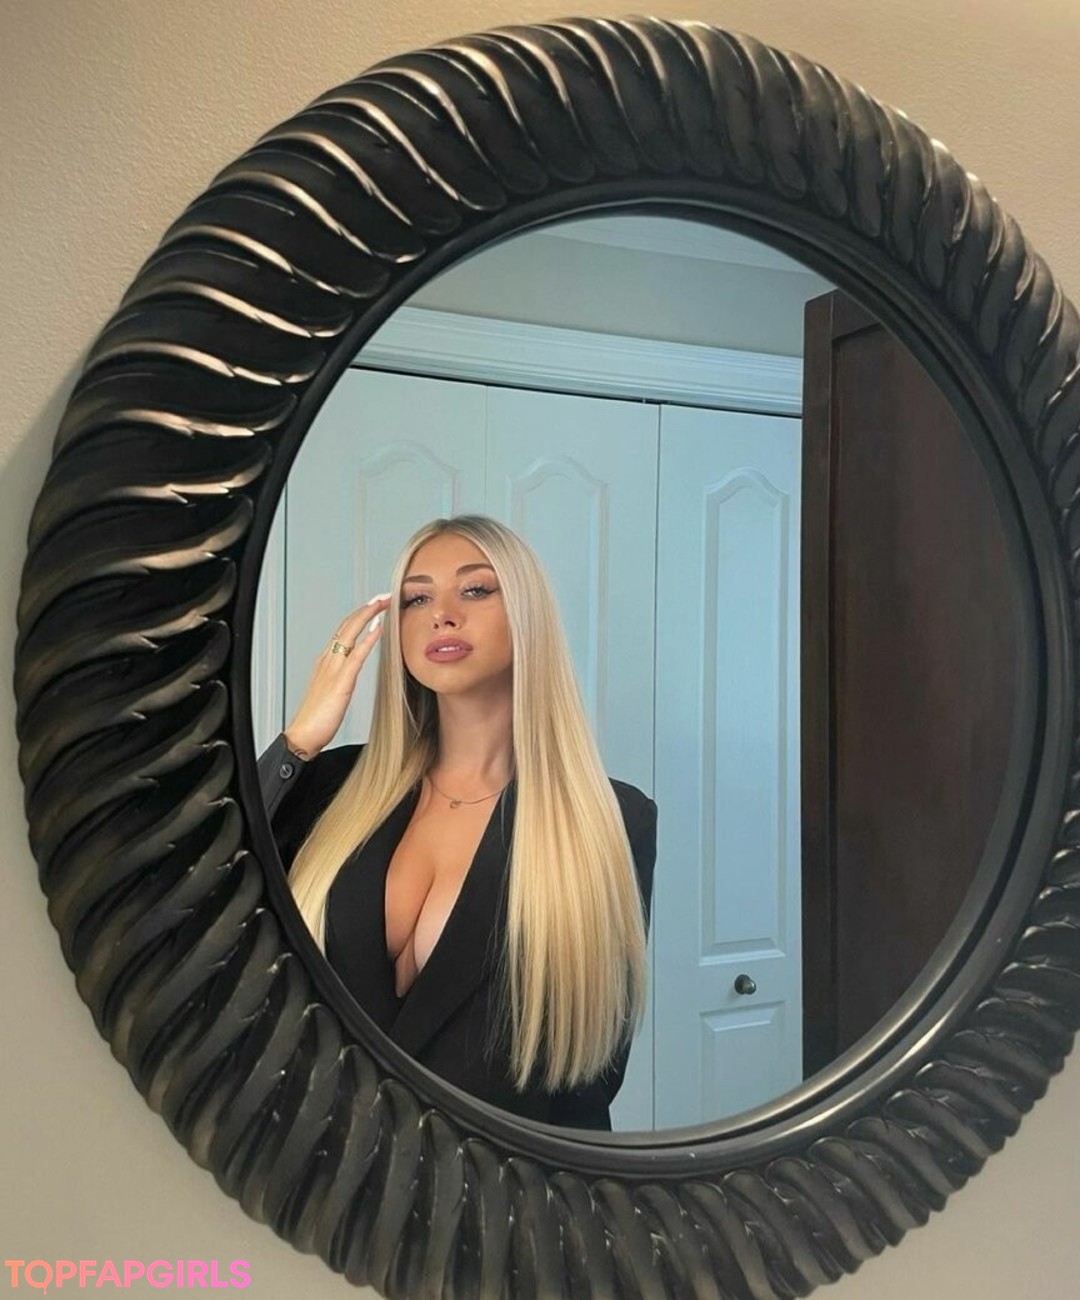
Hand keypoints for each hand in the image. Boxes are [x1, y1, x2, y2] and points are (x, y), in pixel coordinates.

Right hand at [283, 594, 391, 757]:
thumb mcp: (332, 689)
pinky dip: (367, 639)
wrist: (304, 735)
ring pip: (350, 632)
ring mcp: (333, 668)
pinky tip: (378, 628)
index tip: (377, 604)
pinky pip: (356, 655)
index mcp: (326, 660)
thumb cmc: (318, 717)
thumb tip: (353, 663)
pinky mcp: (340, 682)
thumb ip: (341, 674)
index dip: (361, 614)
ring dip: (369, 614)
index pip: (344, 628)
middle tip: (385, 595)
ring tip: (384, 603)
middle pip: (348, 624)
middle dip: (368, 607)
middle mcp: (328, 659)